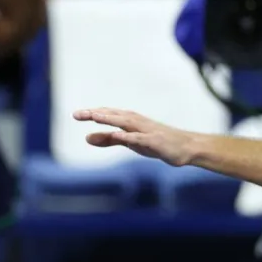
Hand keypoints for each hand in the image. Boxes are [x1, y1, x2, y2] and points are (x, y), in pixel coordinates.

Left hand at [73, 107, 199, 166]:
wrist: (185, 148)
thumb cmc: (156, 143)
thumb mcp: (128, 142)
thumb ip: (108, 139)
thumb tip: (86, 138)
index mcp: (130, 121)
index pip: (108, 115)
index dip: (92, 114)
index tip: (76, 114)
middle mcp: (137, 122)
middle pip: (114, 115)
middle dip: (96, 114)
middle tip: (78, 114)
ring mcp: (146, 130)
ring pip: (126, 122)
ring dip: (110, 119)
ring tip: (94, 116)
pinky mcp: (155, 141)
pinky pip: (139, 138)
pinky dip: (128, 135)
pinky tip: (117, 135)